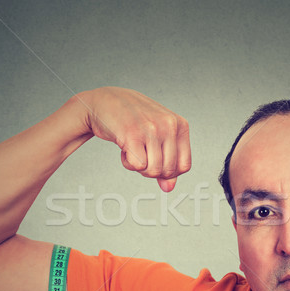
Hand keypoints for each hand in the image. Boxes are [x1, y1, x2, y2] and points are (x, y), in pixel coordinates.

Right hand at [76, 87, 190, 191]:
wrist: (105, 102)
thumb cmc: (133, 119)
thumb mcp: (157, 137)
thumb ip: (167, 162)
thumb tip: (169, 188)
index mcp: (180, 125)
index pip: (184, 166)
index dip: (169, 172)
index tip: (157, 162)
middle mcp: (168, 125)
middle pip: (168, 171)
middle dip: (152, 170)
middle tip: (142, 155)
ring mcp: (151, 129)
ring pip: (153, 171)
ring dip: (140, 167)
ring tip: (134, 150)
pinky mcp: (132, 135)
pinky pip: (138, 166)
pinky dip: (128, 163)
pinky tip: (125, 148)